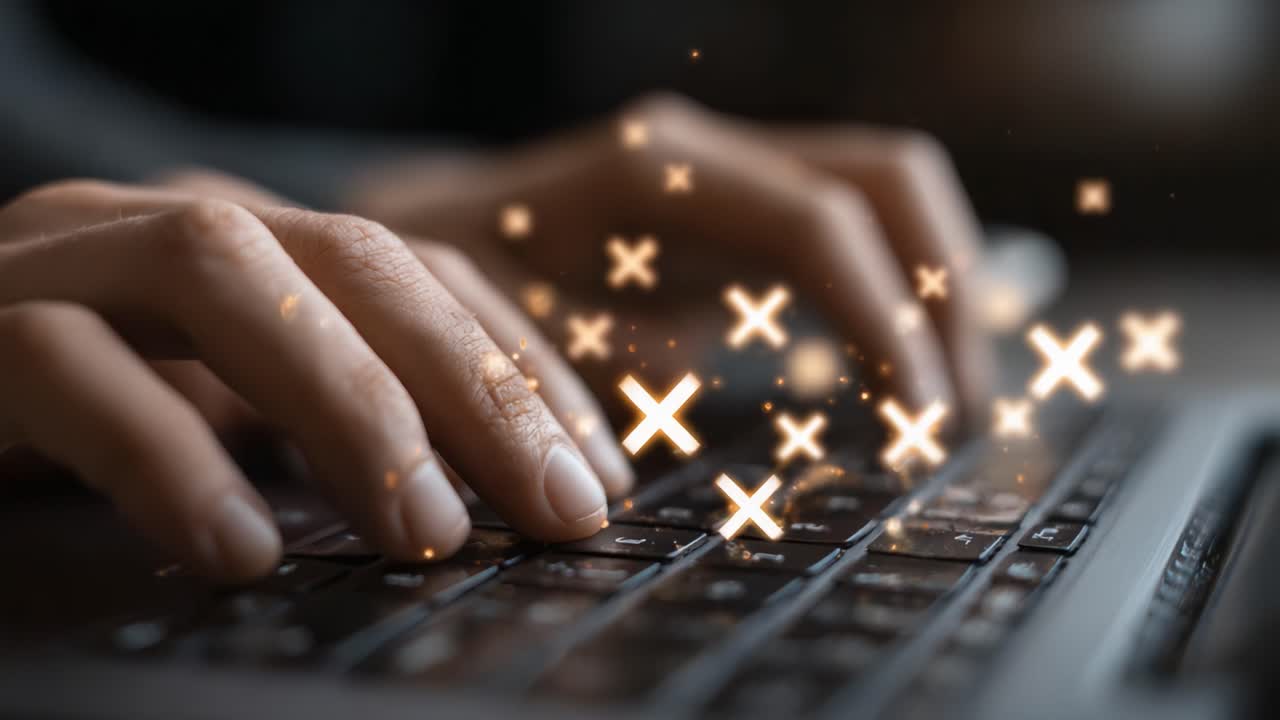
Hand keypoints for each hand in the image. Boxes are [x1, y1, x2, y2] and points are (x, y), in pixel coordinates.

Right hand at [0, 178, 628, 581]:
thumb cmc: (65, 415)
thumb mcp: (232, 412)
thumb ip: (330, 428)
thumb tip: (480, 498)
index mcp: (258, 245)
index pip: (424, 276)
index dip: (524, 367)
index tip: (599, 472)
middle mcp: (172, 227)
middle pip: (357, 263)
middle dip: (475, 387)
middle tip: (559, 508)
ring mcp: (66, 259)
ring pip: (229, 282)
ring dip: (351, 406)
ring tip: (428, 531)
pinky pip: (70, 373)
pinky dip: (167, 457)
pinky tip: (235, 547)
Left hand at [346, 94, 991, 422]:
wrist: (423, 245)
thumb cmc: (458, 295)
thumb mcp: (524, 342)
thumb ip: (631, 360)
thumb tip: (754, 387)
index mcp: (654, 168)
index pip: (820, 221)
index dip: (886, 317)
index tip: (916, 421)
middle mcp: (708, 150)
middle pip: (889, 177)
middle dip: (944, 290)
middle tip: (957, 415)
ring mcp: (731, 170)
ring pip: (889, 193)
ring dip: (938, 289)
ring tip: (948, 404)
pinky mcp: (741, 209)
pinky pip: (856, 228)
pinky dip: (898, 291)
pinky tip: (905, 371)